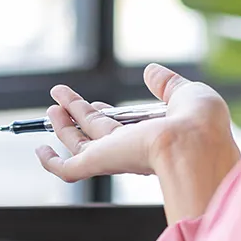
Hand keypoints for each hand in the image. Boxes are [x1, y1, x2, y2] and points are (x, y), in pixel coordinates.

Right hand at [35, 63, 240, 223]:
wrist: (194, 145)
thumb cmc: (200, 125)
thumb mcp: (186, 93)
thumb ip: (167, 84)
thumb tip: (151, 71)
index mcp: (152, 137)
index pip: (123, 128)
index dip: (107, 113)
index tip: (98, 102)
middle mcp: (130, 150)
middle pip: (96, 132)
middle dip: (80, 114)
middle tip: (63, 99)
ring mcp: (112, 157)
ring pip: (79, 144)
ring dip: (63, 125)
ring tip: (53, 105)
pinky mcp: (97, 163)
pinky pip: (66, 169)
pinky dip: (50, 162)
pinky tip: (40, 150)